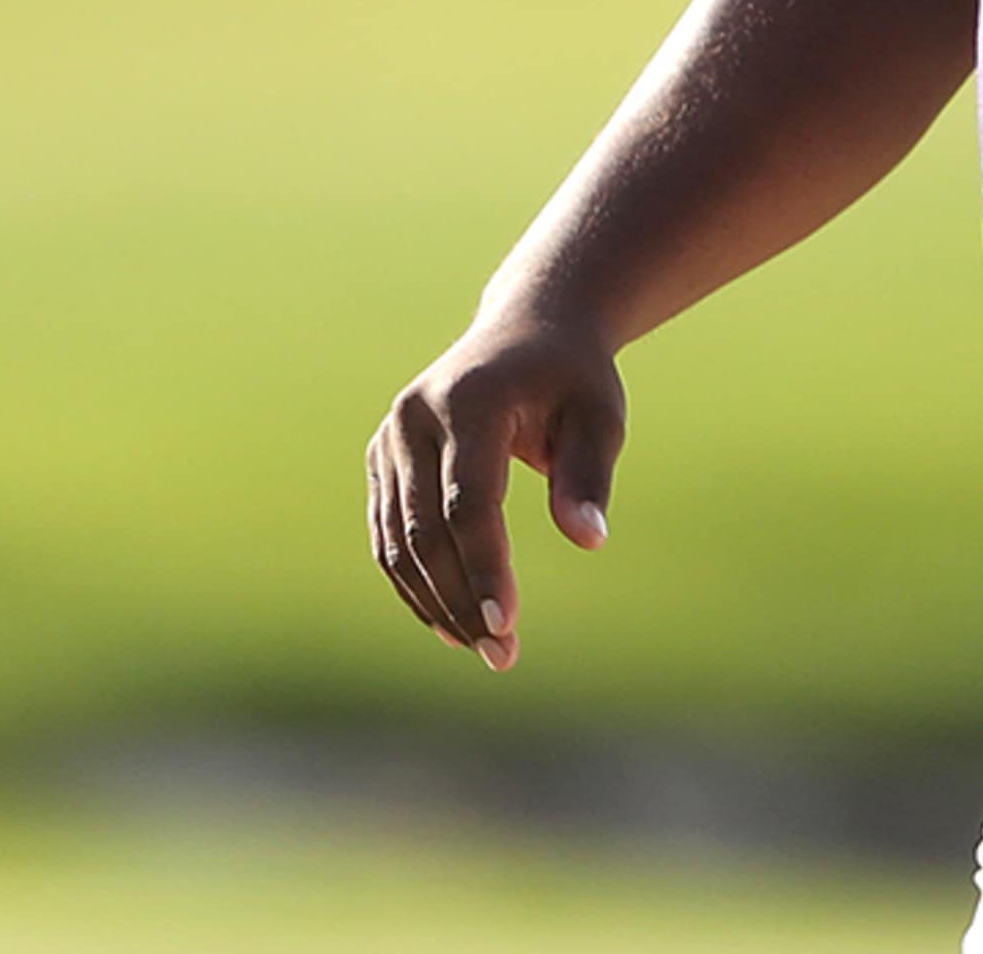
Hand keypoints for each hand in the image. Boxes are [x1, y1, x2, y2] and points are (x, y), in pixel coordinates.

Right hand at [366, 312, 624, 670]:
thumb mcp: (600, 416)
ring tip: (482, 647)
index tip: (507, 623)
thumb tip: (590, 540)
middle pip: (425, 530)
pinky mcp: (381, 458)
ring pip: (396, 540)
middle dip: (460, 598)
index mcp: (468, 400)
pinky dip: (414, 581)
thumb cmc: (574, 378)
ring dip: (435, 601)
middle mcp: (413, 417)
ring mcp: (389, 437)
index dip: (484, 567)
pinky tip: (448, 620)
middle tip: (503, 653)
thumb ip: (589, 476)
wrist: (530, 329)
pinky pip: (388, 533)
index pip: (467, 502)